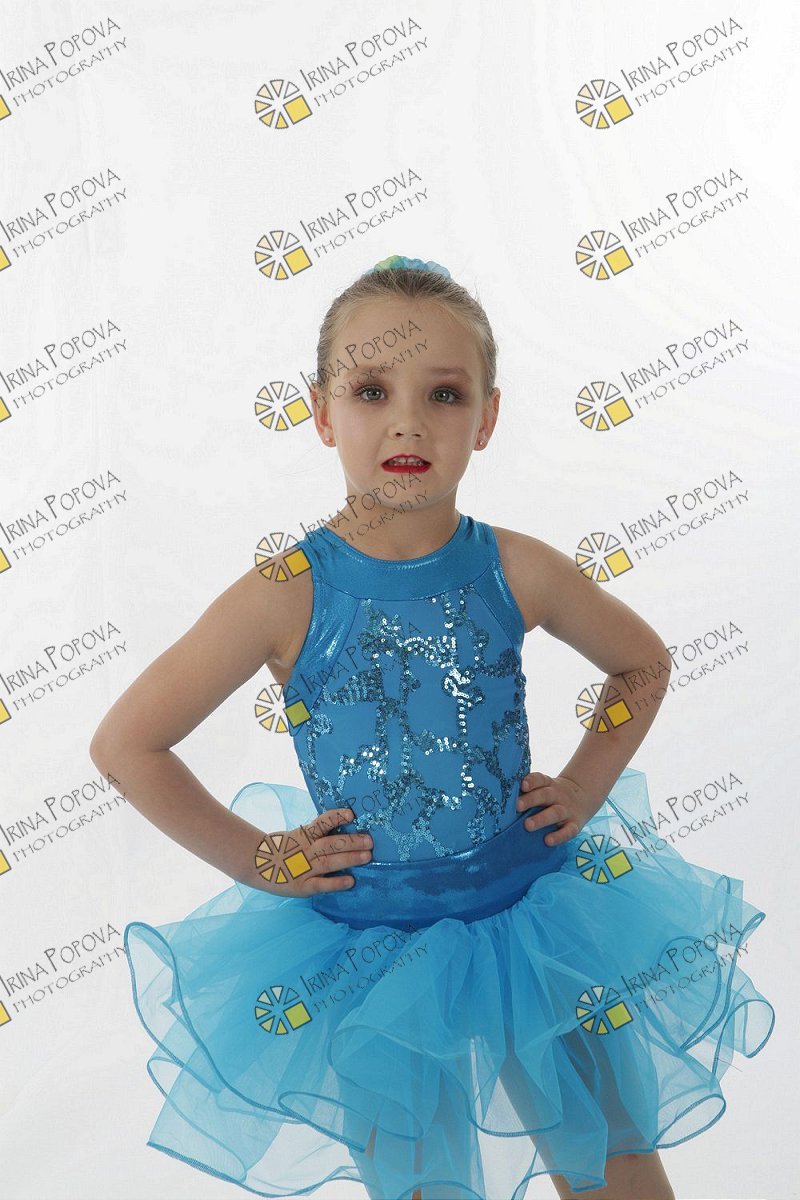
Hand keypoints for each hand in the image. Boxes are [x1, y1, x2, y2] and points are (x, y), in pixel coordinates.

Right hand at [253, 806, 372, 896]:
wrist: (256, 865)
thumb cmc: (284, 848)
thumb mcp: (297, 836)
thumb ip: (317, 834)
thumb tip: (345, 827)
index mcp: (304, 835)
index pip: (322, 823)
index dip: (336, 817)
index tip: (351, 814)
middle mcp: (306, 850)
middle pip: (331, 844)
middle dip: (351, 841)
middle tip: (370, 840)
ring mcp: (304, 868)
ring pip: (329, 862)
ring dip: (349, 859)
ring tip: (367, 857)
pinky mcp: (302, 886)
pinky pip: (321, 885)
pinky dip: (335, 883)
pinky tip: (350, 881)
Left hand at [516, 772, 596, 846]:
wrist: (582, 796)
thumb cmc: (551, 795)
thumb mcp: (544, 788)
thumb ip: (528, 792)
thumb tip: (501, 799)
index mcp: (548, 784)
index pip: (540, 779)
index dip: (531, 781)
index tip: (522, 785)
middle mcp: (558, 795)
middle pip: (545, 795)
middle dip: (531, 800)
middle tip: (517, 806)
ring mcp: (567, 810)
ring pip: (555, 813)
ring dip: (541, 819)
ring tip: (528, 825)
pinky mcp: (575, 824)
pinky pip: (569, 831)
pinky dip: (559, 836)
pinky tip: (547, 841)